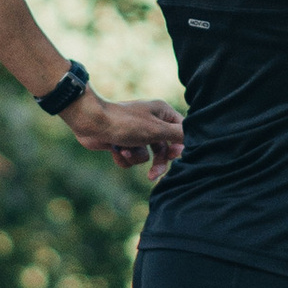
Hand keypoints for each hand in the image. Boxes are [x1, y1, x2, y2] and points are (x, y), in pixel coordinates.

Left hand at [69, 88, 184, 175]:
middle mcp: (151, 121)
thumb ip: (177, 135)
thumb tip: (196, 137)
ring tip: (126, 151)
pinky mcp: (123, 142)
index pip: (180, 131)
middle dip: (158, 161)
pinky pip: (132, 157)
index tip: (175, 157)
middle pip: (164, 147)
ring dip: (136, 156)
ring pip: (146, 155)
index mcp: (161, 112)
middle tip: (154, 174)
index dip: (179, 146)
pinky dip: (125, 157)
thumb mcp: (156, 129)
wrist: (92, 123)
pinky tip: (117, 150)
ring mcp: (136, 133)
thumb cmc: (126, 123)